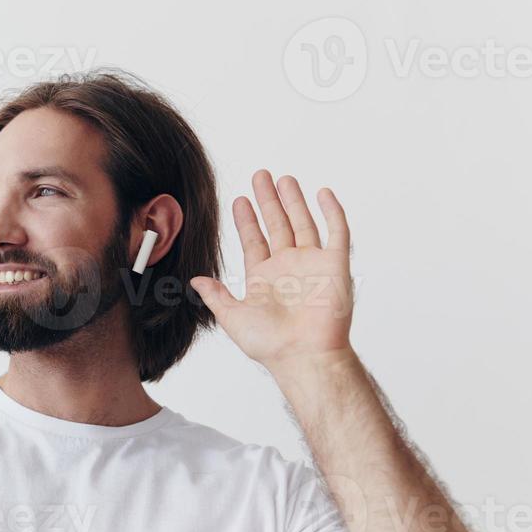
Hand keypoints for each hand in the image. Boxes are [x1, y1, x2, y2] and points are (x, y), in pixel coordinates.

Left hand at [189, 170, 354, 373]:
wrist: (302, 355)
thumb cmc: (269, 344)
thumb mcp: (232, 316)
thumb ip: (215, 296)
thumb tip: (195, 280)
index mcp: (264, 277)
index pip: (254, 240)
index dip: (247, 220)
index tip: (239, 199)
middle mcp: (288, 267)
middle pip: (277, 224)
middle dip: (268, 200)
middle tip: (260, 176)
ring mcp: (312, 264)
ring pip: (303, 223)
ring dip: (294, 201)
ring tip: (284, 179)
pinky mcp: (335, 265)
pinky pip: (336, 233)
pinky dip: (331, 212)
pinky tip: (322, 193)